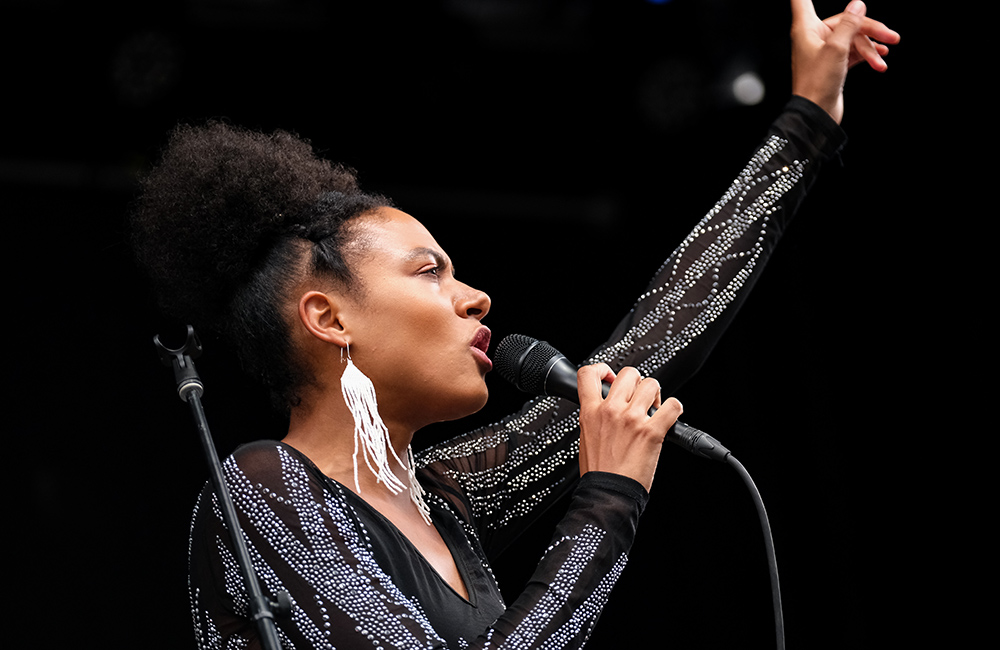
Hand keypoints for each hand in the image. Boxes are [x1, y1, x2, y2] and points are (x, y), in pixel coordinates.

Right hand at [577, 364, 682, 491]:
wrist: (608, 494)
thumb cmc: (599, 473)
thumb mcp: (586, 438)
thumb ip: (596, 417)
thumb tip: (608, 408)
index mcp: (590, 412)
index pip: (589, 374)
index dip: (602, 369)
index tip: (610, 376)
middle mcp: (611, 411)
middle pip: (629, 373)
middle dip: (637, 383)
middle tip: (639, 398)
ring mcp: (632, 419)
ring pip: (651, 384)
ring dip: (656, 395)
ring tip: (654, 410)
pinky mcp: (652, 431)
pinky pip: (673, 405)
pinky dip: (675, 409)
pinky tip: (669, 417)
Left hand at [791, 0, 900, 122]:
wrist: (817, 115)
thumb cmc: (817, 84)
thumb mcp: (836, 49)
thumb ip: (849, 24)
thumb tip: (858, 4)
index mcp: (806, 29)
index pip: (802, 1)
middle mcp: (813, 38)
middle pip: (845, 21)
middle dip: (869, 29)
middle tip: (891, 36)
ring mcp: (824, 51)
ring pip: (852, 38)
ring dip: (871, 46)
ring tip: (885, 56)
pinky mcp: (834, 64)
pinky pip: (853, 52)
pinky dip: (867, 55)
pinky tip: (879, 62)